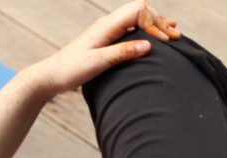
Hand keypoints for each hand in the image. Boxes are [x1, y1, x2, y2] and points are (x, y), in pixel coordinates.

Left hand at [21, 0, 179, 99]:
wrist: (50, 76)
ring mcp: (107, 31)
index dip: (155, 23)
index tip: (165, 42)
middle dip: (159, 22)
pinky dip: (145, 32)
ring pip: (136, 19)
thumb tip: (149, 46)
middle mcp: (108, 24)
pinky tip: (155, 39)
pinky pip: (130, 30)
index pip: (139, 11)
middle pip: (140, 11)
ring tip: (173, 32)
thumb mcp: (98, 63)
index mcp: (106, 25)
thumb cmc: (70, 70)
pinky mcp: (106, 40)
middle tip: (176, 36)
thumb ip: (123, 53)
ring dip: (154, 25)